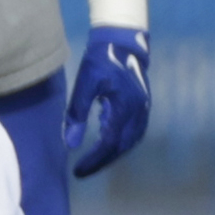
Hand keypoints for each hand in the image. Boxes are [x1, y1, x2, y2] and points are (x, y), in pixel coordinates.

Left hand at [63, 27, 149, 178]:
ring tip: (92, 162)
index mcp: (126, 108)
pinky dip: (119, 143)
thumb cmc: (100, 60)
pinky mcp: (141, 106)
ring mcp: (143, 109)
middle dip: (102, 161)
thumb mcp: (84, 84)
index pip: (109, 143)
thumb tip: (70, 144)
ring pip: (129, 141)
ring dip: (111, 154)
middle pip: (122, 147)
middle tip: (82, 171)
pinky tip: (104, 144)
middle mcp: (139, 112)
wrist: (122, 42)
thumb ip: (77, 114)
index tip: (77, 171)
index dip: (94, 159)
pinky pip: (132, 132)